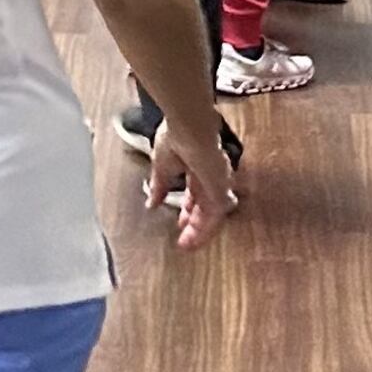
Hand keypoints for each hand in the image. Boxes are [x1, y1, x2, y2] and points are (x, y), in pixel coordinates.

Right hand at [149, 120, 238, 248]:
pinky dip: (206, 229)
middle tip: (185, 240)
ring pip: (211, 213)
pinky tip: (195, 240)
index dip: (188, 209)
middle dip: (194, 223)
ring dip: (199, 230)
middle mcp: (209, 176)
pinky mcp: (220, 189)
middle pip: (205, 206)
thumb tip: (150, 202)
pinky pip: (216, 215)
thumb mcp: (161, 166)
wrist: (188, 126)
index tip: (180, 222)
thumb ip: (159, 186)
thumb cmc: (175, 136)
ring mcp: (217, 183)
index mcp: (196, 166)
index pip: (196, 193)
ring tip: (187, 245)